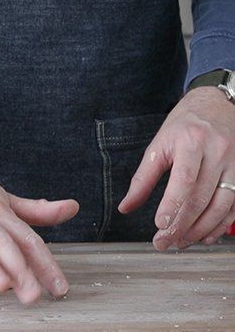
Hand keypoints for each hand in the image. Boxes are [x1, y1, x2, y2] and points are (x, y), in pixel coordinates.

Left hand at [119, 87, 234, 249]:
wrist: (217, 105)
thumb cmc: (184, 126)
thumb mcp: (158, 145)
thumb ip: (142, 178)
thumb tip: (125, 207)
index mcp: (192, 142)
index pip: (184, 179)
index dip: (173, 205)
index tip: (160, 225)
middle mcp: (218, 153)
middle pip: (201, 197)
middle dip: (182, 225)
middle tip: (163, 243)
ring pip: (222, 205)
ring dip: (201, 230)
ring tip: (180, 242)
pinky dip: (220, 225)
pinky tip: (204, 236)